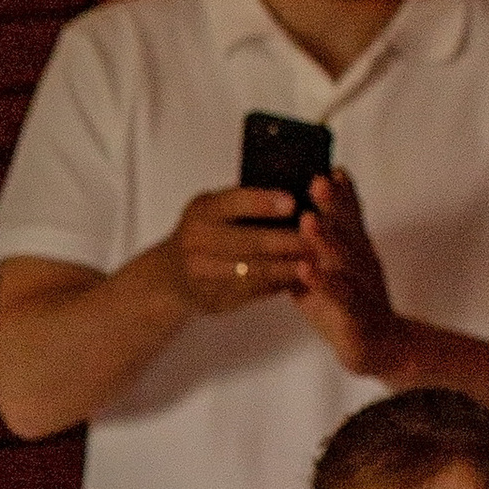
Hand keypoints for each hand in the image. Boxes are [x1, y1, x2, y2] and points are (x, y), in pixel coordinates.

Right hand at [161, 186, 311, 320]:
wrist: (169, 276)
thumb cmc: (208, 233)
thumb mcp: (215, 210)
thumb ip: (247, 202)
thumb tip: (301, 190)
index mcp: (202, 210)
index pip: (233, 202)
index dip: (263, 202)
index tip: (293, 201)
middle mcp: (195, 240)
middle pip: (248, 241)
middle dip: (287, 240)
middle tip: (319, 238)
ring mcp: (201, 272)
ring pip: (253, 270)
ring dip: (288, 266)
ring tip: (317, 260)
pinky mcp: (212, 298)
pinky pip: (252, 291)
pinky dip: (279, 284)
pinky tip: (300, 278)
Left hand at [294, 171, 404, 376]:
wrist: (381, 349)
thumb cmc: (347, 308)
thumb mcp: (328, 273)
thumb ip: (310, 250)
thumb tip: (279, 226)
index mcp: (356, 251)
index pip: (351, 216)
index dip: (343, 193)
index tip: (331, 167)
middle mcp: (362, 263)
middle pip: (348, 229)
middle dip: (334, 205)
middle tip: (318, 180)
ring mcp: (361, 287)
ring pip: (344, 260)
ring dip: (326, 239)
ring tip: (307, 219)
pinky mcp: (355, 314)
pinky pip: (338, 296)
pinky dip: (321, 281)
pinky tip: (304, 269)